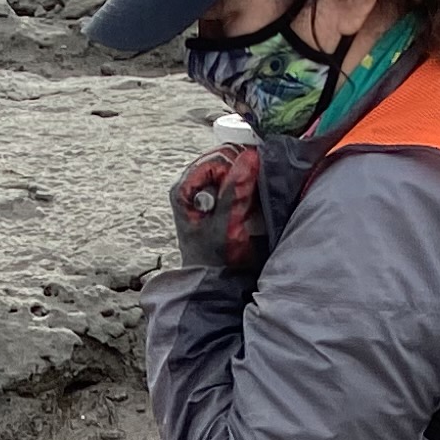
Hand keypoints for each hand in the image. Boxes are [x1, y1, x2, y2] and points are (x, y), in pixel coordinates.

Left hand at [171, 144, 263, 276]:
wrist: (213, 281)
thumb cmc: (214, 258)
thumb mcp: (226, 224)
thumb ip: (235, 192)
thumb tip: (249, 158)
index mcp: (184, 189)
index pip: (215, 159)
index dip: (236, 164)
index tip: (252, 178)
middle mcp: (191, 186)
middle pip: (221, 159)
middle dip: (242, 169)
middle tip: (255, 187)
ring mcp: (202, 192)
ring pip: (229, 168)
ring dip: (245, 177)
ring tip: (253, 194)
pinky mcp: (215, 198)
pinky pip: (232, 180)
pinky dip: (245, 185)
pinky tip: (251, 198)